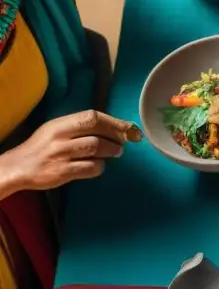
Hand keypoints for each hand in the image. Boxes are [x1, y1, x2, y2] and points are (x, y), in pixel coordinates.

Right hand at [0, 110, 140, 196]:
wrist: (18, 167)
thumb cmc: (42, 147)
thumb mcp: (56, 129)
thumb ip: (80, 126)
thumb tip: (114, 126)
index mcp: (60, 124)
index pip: (92, 117)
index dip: (114, 122)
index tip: (130, 127)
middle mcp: (60, 137)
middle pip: (97, 132)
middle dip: (117, 136)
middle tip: (124, 141)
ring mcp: (61, 155)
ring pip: (96, 149)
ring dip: (112, 151)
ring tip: (115, 152)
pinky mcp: (63, 172)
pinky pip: (91, 168)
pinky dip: (100, 166)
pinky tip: (99, 165)